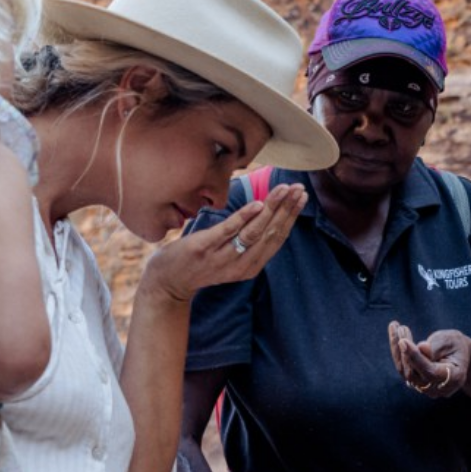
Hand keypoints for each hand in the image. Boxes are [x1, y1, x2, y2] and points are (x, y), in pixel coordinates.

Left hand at [145, 183, 307, 302]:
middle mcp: (241, 264)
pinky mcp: (204, 248)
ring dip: (272, 209)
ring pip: (254, 231)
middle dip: (287, 209)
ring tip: (283, 190)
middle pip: (270, 233)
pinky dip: (245, 217)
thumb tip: (265, 212)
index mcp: (251, 266)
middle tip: (298, 188)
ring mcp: (223, 257)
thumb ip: (247, 241)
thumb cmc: (201, 264)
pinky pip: (228, 231)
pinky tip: (257, 204)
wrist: (169, 282)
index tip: (301, 196)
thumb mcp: (230, 256)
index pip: (277, 238)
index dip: (291, 217)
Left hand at [389, 321, 470, 397]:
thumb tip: (420, 347)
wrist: (457, 354)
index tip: (403, 341)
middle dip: (404, 351)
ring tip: (395, 325)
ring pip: (405, 371)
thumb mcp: (450, 341)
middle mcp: (438, 388)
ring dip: (397, 348)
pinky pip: (402, 368)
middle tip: (401, 328)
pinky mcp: (415, 382)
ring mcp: (426, 388)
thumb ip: (436, 347)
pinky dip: (397, 350)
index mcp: (454, 378)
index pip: (430, 372)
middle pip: (413, 374)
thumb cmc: (455, 345)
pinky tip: (394, 330)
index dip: (416, 358)